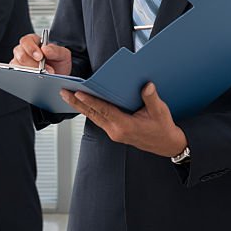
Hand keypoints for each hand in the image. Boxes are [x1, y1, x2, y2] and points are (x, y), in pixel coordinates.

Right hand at [12, 33, 71, 75]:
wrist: (60, 75)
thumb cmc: (58, 62)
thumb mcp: (63, 54)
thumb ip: (56, 50)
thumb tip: (45, 49)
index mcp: (34, 41)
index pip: (26, 41)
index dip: (31, 48)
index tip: (40, 57)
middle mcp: (24, 51)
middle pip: (21, 55)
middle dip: (33, 64)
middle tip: (45, 70)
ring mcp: (20, 62)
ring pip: (18, 66)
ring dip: (31, 72)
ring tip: (44, 76)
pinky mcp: (19, 73)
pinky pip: (18, 75)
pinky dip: (27, 78)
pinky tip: (36, 80)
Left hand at [61, 82, 187, 157]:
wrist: (167, 145)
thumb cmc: (163, 128)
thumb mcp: (160, 111)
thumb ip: (151, 98)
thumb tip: (146, 86)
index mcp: (125, 126)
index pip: (104, 111)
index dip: (90, 101)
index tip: (78, 94)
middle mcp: (116, 131)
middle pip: (93, 114)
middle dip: (77, 103)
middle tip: (64, 92)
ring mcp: (114, 133)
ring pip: (94, 117)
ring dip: (81, 107)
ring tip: (69, 95)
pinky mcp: (115, 132)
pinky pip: (99, 119)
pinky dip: (90, 110)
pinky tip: (84, 103)